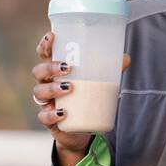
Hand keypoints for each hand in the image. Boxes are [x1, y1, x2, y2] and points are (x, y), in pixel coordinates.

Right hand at [32, 29, 129, 165]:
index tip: (52, 36)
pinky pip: (44, 117)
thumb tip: (125, 58)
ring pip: (39, 92)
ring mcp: (46, 102)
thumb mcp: (99, 83)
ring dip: (52, 88)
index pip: (44, 54)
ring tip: (69, 87)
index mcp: (55, 71)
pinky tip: (63, 113)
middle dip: (50, 67)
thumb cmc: (86, 99)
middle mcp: (46, 84)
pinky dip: (52, 114)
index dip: (44, 44)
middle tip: (68, 68)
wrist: (81, 129)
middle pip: (39, 71)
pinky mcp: (49, 120)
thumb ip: (110, 70)